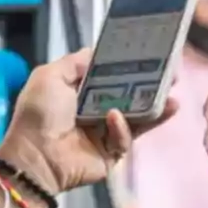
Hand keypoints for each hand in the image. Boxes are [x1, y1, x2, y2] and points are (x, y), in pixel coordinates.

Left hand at [0, 49, 178, 195]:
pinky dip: (121, 128)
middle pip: (129, 96)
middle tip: (172, 77)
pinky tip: (115, 118)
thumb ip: (74, 62)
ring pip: (135, 119)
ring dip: (153, 109)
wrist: (35, 156)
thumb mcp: (50, 76)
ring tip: (171, 100)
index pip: (111, 76)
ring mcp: (103, 134)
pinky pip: (124, 138)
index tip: (150, 56)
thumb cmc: (38, 114)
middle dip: (151, 87)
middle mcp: (94, 111)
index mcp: (80, 92)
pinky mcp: (110, 154)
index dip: (129, 67)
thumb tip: (95, 52)